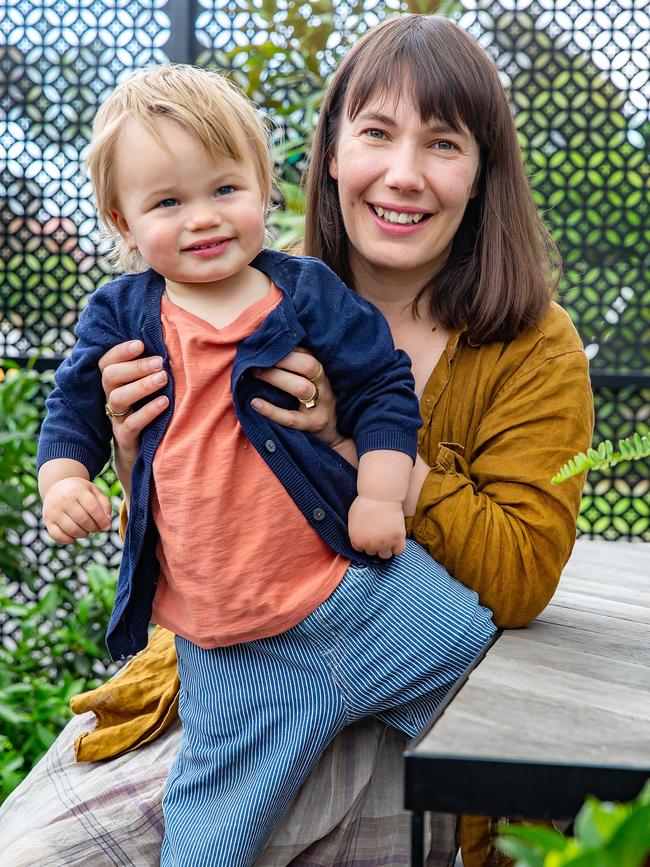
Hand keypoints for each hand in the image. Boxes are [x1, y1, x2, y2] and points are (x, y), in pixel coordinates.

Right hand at [42, 478, 111, 543]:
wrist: (57, 488)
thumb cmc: (81, 492)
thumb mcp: (94, 492)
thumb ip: (105, 505)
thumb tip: (107, 524)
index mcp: (78, 491)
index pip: (93, 507)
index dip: (102, 520)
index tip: (106, 526)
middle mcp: (64, 500)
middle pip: (83, 520)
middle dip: (94, 528)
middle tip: (96, 528)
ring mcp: (54, 511)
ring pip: (72, 530)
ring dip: (84, 534)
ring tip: (86, 529)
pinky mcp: (48, 521)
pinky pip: (58, 537)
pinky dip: (70, 540)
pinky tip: (75, 534)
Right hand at [98, 340, 169, 491]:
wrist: (141, 453)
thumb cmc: (149, 411)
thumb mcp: (148, 389)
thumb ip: (152, 369)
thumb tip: (173, 342)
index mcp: (114, 383)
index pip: (107, 361)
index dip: (120, 351)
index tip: (141, 344)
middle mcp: (111, 398)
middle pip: (110, 377)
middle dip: (135, 367)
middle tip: (160, 362)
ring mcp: (116, 418)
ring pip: (118, 398)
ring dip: (141, 386)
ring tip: (163, 378)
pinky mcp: (125, 438)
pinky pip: (132, 424)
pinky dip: (148, 411)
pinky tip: (165, 402)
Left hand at [250, 348, 342, 447]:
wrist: (334, 435)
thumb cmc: (317, 404)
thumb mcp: (315, 383)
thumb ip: (300, 368)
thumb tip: (275, 348)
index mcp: (323, 375)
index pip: (309, 355)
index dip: (288, 349)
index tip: (268, 347)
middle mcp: (324, 388)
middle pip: (308, 367)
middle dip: (282, 360)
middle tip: (258, 360)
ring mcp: (319, 408)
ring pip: (301, 388)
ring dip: (276, 378)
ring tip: (255, 374)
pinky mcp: (311, 426)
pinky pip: (290, 418)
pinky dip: (271, 410)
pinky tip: (255, 403)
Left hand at [348, 496, 405, 558]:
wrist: (380, 495)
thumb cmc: (366, 503)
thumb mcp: (353, 520)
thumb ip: (356, 533)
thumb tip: (361, 541)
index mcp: (357, 541)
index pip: (361, 550)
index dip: (366, 542)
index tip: (371, 535)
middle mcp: (369, 545)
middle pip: (373, 553)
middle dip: (375, 545)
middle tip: (379, 533)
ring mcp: (384, 543)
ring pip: (385, 556)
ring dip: (386, 548)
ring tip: (388, 537)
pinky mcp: (397, 539)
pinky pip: (399, 551)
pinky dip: (398, 547)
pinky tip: (396, 538)